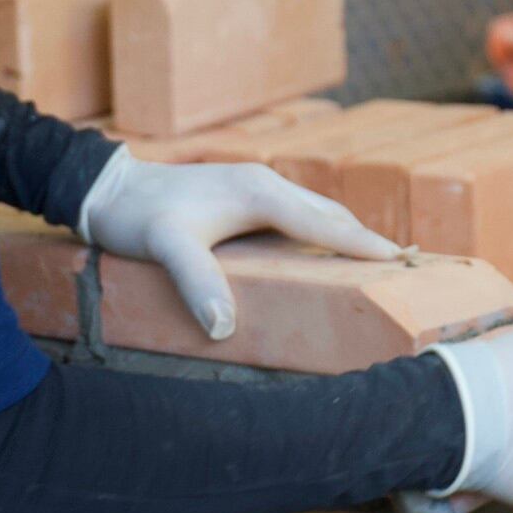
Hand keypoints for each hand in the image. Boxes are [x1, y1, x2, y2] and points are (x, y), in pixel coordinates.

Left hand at [74, 149, 400, 340]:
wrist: (108, 187)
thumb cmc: (138, 216)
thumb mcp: (165, 247)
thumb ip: (197, 284)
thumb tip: (225, 328)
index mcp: (260, 193)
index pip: (324, 223)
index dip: (362, 244)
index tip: (400, 260)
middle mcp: (266, 183)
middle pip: (330, 213)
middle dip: (366, 238)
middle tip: (404, 267)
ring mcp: (256, 185)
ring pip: (315, 210)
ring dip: (345, 233)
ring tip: (374, 261)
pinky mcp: (244, 194)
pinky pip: (297, 213)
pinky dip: (321, 229)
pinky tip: (319, 251)